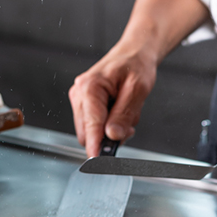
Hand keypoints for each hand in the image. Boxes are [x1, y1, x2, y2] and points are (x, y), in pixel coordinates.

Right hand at [68, 0, 210, 156]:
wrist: (133, 53)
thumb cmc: (135, 65)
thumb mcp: (138, 89)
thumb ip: (124, 114)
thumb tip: (112, 136)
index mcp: (90, 88)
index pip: (91, 126)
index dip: (96, 146)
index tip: (99, 163)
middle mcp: (79, 94)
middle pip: (87, 133)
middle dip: (108, 137)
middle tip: (129, 125)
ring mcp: (79, 99)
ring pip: (90, 131)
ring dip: (109, 130)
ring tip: (125, 111)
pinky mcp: (83, 104)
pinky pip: (93, 125)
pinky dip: (107, 125)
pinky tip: (118, 111)